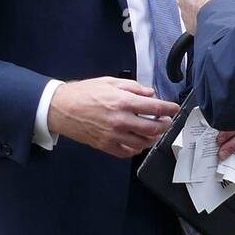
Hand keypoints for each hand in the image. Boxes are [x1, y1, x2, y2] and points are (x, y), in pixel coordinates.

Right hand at [47, 77, 179, 157]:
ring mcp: (113, 135)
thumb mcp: (110, 82)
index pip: (155, 107)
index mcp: (123, 102)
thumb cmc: (84, 93)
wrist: (61, 108)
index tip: (174, 108)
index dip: (169, 108)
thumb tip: (150, 93)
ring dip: (152, 138)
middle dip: (164, 125)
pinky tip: (138, 142)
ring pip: (143, 143)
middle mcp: (120, 120)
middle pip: (153, 128)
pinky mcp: (105, 145)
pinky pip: (127, 152)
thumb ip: (133, 87)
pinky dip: (136, 149)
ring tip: (154, 132)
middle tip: (166, 121)